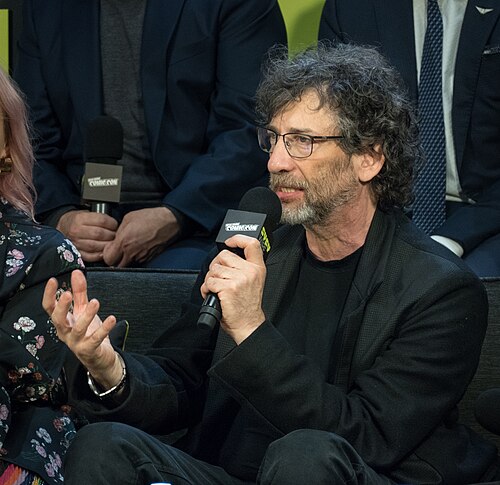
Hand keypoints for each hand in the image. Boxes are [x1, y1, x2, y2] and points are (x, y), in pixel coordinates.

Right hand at [42, 269, 121, 388]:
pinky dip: (104, 329)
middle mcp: (66, 332)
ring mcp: (76, 343)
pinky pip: (95, 339)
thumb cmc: (89, 331)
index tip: (53, 280)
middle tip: (68, 294)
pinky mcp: (89, 350)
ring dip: (87, 315)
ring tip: (95, 302)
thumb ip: (79, 292)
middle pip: (58, 320)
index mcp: (63, 321)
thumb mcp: (83, 310)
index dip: (49, 295)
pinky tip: (111, 319)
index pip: (49, 308)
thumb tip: (76, 273)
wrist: (99, 357)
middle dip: (62, 307)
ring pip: (78, 329)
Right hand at [57, 210, 117, 262]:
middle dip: (111, 235)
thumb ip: (100, 219)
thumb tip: (116, 226)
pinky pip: (91, 256)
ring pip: (95, 246)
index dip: (112, 224)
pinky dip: (100, 255)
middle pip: (99, 234)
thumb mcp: (87, 214)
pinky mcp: (77, 253)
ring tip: (111, 243)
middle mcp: (76, 231)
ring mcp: (75, 243)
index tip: (115, 225)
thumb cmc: (79, 221)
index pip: (102, 221)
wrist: (64, 227)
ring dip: (107, 245)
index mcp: (80, 218)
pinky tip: (104, 251)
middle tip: (115, 236)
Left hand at [102, 207, 179, 266]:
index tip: (109, 249)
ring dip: (127, 258)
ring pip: (128, 264)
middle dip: (115, 259)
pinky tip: (140, 246)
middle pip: (117, 266)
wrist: (169, 221)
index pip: (108, 259)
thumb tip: (115, 237)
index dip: (107, 254)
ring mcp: (142, 257)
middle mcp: (132, 252)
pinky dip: (137, 256)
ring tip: (131, 246)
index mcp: (124, 242)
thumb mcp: (128, 218)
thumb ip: (119, 231)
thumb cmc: (151, 218)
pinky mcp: (150, 258)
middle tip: (117, 251)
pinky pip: (139, 260)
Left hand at [200, 235, 266, 343]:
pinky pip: (209, 282)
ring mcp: (239, 279)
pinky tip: (213, 295)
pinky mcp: (228, 288)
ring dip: (210, 280)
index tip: (229, 242)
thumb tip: (226, 258)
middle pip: (224, 255)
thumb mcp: (253, 282)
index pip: (251, 243)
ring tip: (216, 289)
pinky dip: (206, 289)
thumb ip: (244, 267)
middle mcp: (250, 272)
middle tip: (219, 278)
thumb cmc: (247, 306)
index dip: (237, 238)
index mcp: (257, 268)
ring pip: (214, 269)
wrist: (248, 325)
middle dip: (216, 266)